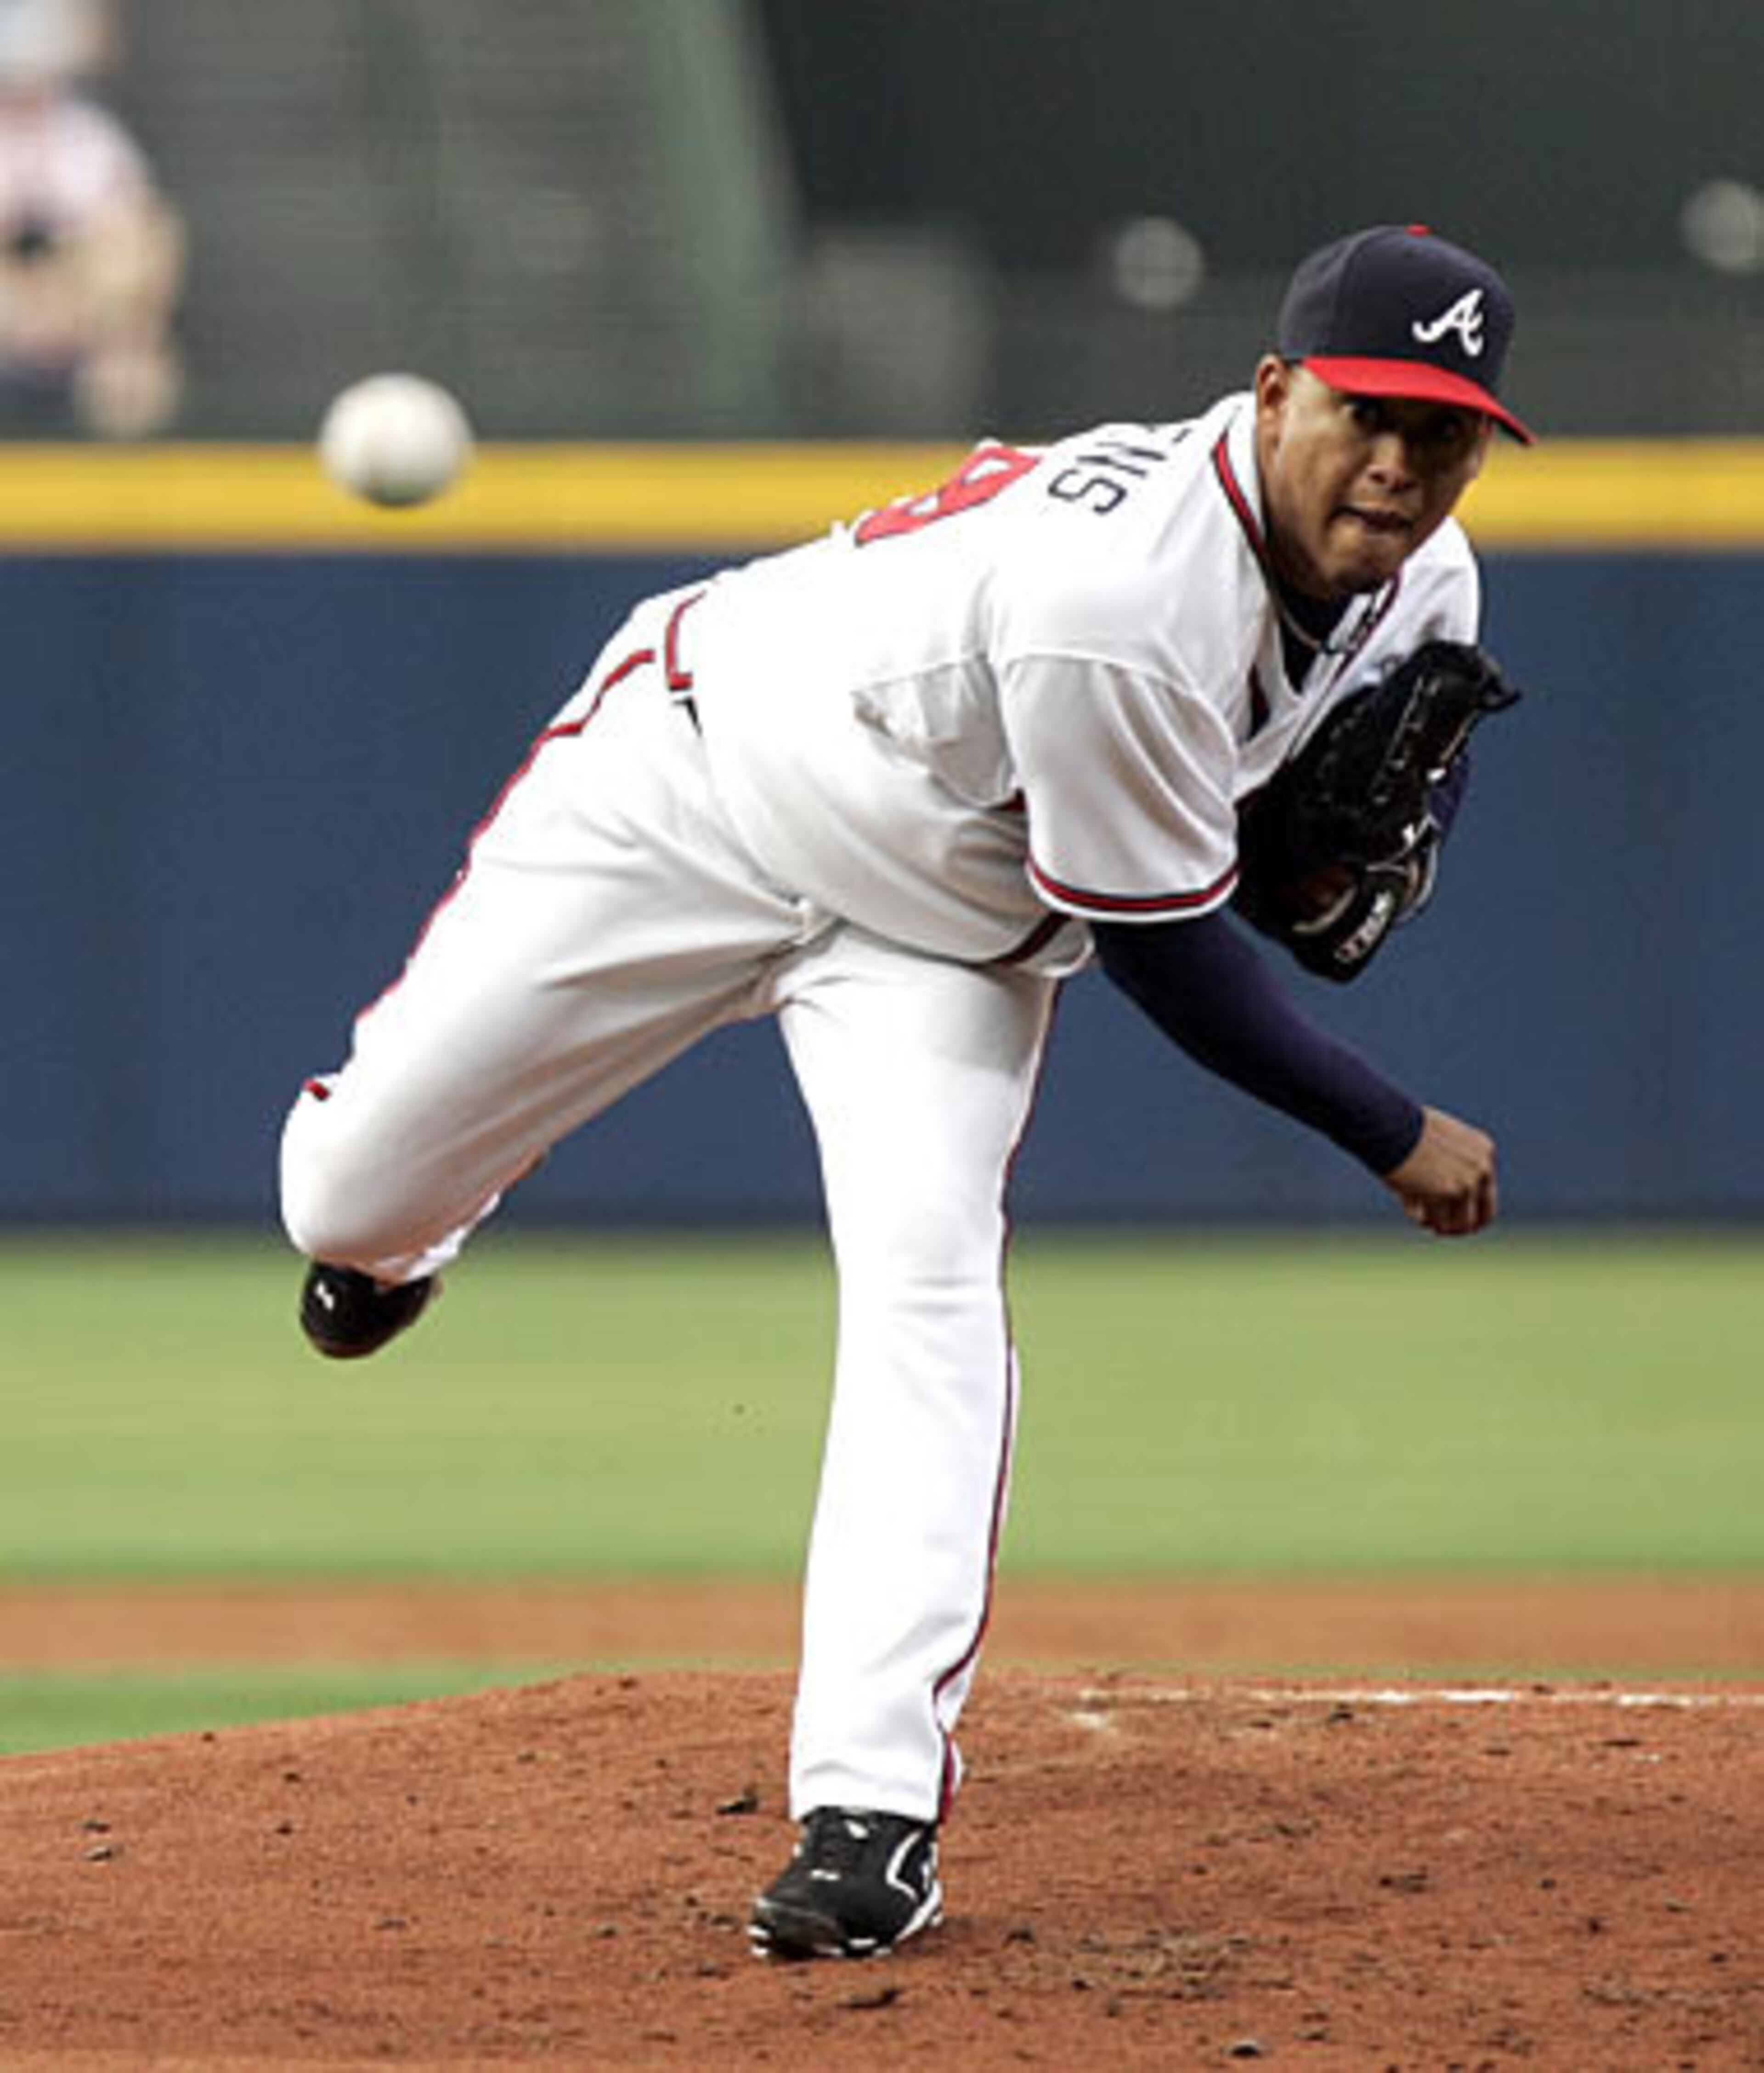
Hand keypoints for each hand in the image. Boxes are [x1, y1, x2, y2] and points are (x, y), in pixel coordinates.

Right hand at [1381, 1105, 1496, 1236]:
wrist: (1388, 1123)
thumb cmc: (1402, 1129)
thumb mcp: (1435, 1142)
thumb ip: (1447, 1167)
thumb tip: (1439, 1206)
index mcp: (1483, 1151)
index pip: (1486, 1196)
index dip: (1470, 1214)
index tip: (1453, 1222)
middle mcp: (1482, 1168)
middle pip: (1479, 1217)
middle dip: (1458, 1228)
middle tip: (1439, 1230)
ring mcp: (1467, 1181)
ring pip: (1458, 1225)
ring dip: (1439, 1226)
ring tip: (1422, 1219)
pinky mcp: (1446, 1192)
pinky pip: (1437, 1221)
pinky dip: (1421, 1219)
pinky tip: (1409, 1208)